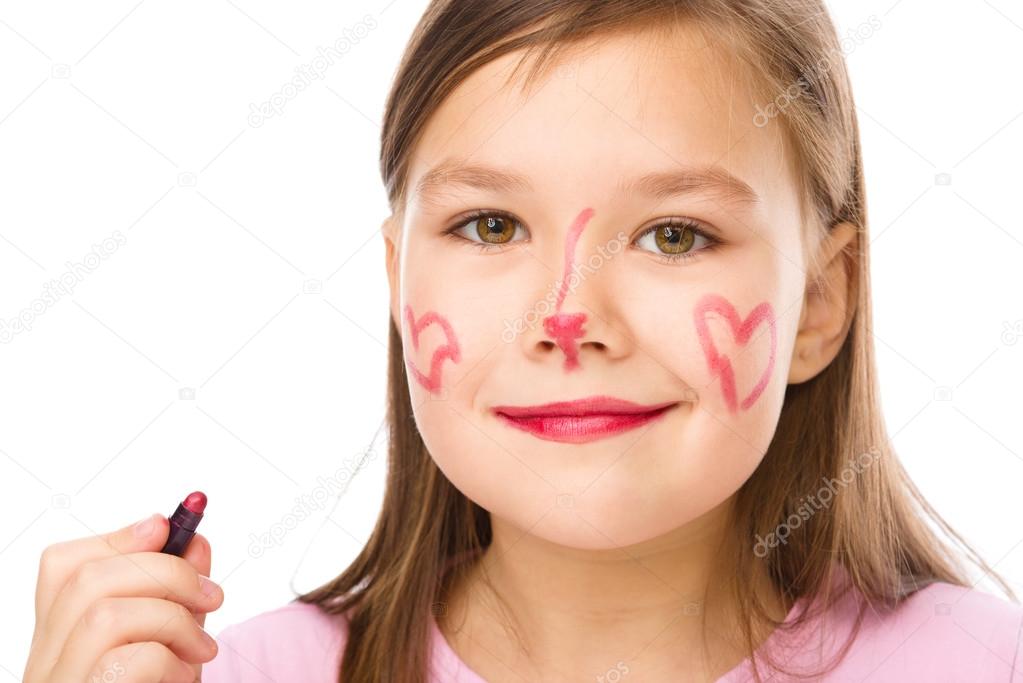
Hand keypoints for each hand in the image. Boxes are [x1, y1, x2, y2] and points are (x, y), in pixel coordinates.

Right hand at [23, 513, 222, 681]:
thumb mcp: (171, 642)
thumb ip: (176, 594)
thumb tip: (195, 542)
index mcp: (59, 641)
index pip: (62, 567)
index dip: (120, 537)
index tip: (168, 528)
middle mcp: (45, 667)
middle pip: (87, 580)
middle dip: (164, 572)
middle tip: (212, 595)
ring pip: (104, 615)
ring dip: (172, 617)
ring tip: (203, 645)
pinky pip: (128, 663)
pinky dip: (171, 658)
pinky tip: (187, 673)